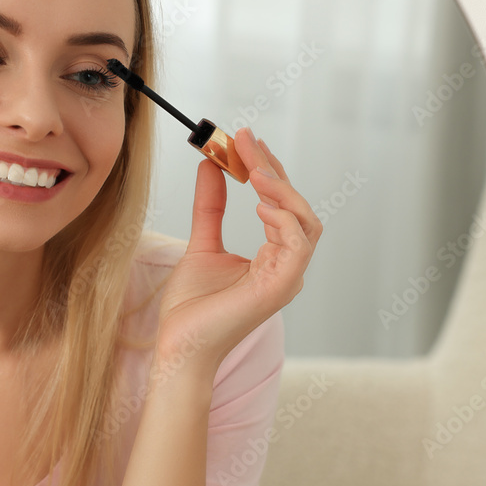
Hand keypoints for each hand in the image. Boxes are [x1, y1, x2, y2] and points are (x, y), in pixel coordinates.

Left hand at [155, 127, 321, 379]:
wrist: (179, 344)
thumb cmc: (191, 308)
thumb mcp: (201, 244)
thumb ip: (210, 207)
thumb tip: (210, 167)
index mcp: (273, 257)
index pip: (281, 204)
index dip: (268, 169)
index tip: (247, 140)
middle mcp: (286, 266)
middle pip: (296, 206)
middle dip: (273, 169)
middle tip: (246, 141)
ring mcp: (286, 278)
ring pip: (306, 222)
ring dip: (282, 190)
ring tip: (252, 169)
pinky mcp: (279, 288)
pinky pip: (298, 245)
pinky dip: (283, 220)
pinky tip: (259, 203)